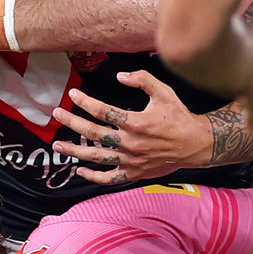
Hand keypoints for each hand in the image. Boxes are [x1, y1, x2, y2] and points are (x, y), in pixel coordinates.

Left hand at [50, 70, 212, 184]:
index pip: (103, 111)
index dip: (85, 101)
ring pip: (96, 157)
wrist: (196, 144)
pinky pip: (110, 178)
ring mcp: (131, 160)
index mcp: (136, 122)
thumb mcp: (164, 92)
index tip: (73, 93)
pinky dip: (93, 177)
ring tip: (57, 146)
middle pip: (93, 133)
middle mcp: (131, 143)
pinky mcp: (134, 173)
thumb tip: (119, 76)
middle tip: (56, 113)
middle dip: (72, 122)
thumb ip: (142, 79)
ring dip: (75, 151)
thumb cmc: (179, 116)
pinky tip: (80, 171)